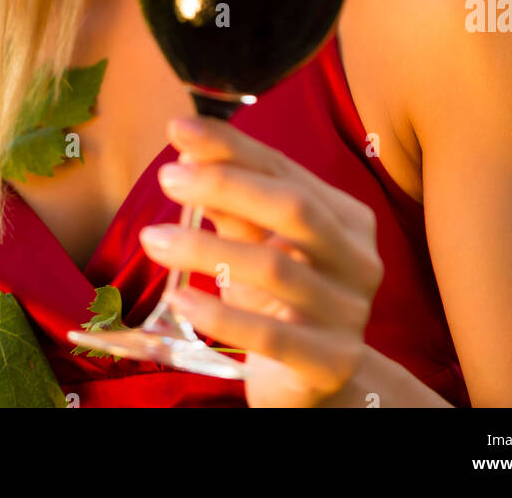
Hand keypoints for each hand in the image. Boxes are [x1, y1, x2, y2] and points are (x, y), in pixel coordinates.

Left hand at [139, 115, 383, 407]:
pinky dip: (222, 315)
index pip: (284, 170)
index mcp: (347, 219)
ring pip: (275, 267)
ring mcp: (350, 312)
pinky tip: (181, 299)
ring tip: (154, 239)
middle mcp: (358, 259)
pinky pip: (271, 335)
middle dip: (225, 184)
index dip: (231, 146)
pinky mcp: (330, 362)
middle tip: (168, 176)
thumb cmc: (281, 301)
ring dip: (206, 248)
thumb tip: (188, 150)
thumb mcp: (258, 244)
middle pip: (292, 207)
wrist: (314, 384)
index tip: (178, 128)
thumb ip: (232, 201)